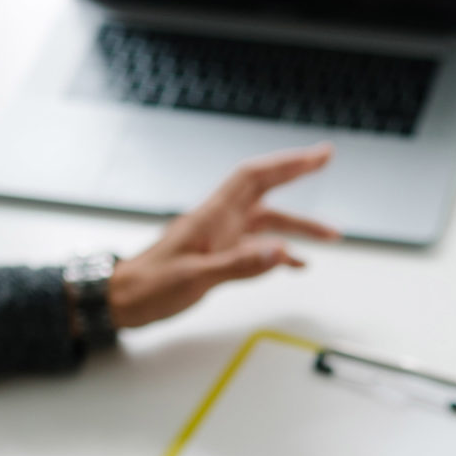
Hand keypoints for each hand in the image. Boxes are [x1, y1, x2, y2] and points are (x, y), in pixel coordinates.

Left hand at [107, 145, 343, 328]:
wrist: (122, 300)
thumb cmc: (149, 286)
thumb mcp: (195, 278)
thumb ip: (239, 264)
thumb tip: (281, 250)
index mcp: (213, 216)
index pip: (256, 177)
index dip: (288, 163)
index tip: (318, 155)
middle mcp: (220, 220)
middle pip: (265, 188)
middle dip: (296, 172)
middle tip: (325, 160)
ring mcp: (220, 237)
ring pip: (267, 221)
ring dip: (299, 225)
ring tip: (332, 235)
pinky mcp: (218, 255)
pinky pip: (257, 246)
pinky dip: (279, 252)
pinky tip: (296, 263)